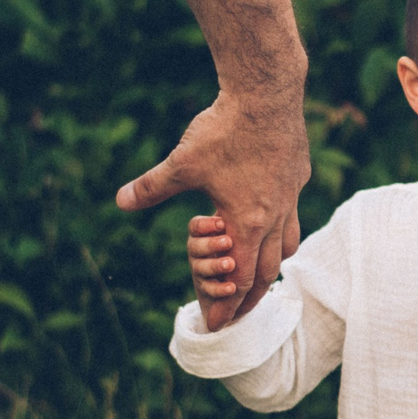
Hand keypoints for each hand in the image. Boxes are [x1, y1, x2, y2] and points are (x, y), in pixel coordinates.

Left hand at [118, 94, 309, 330]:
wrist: (267, 93)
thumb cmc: (224, 130)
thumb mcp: (181, 162)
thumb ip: (152, 187)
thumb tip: (120, 201)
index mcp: (246, 223)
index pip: (240, 280)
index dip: (227, 306)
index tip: (217, 324)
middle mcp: (273, 217)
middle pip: (267, 272)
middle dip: (252, 298)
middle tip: (238, 313)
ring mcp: (290, 197)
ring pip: (287, 246)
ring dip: (272, 265)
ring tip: (260, 274)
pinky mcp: (297, 177)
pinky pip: (292, 215)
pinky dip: (281, 230)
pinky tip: (270, 221)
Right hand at [187, 212, 246, 309]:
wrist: (239, 278)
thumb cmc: (243, 241)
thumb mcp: (241, 228)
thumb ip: (240, 220)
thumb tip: (253, 200)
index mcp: (204, 232)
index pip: (196, 226)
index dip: (206, 225)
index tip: (222, 224)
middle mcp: (198, 250)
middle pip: (195, 246)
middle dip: (212, 245)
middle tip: (228, 242)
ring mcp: (200, 269)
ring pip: (199, 267)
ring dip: (216, 266)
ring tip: (231, 264)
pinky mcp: (205, 289)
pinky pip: (207, 289)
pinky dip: (220, 288)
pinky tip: (232, 287)